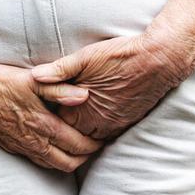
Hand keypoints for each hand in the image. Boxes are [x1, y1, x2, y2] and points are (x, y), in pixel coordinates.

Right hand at [0, 63, 102, 171]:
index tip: (105, 136)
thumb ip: (60, 89)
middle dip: (86, 157)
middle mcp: (33, 142)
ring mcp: (21, 147)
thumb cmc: (0, 82)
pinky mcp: (11, 147)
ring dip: (69, 160)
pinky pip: (37, 161)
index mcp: (43, 125)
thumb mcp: (32, 80)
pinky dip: (52, 159)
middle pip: (69, 162)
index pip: (78, 145)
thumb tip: (85, 96)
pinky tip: (55, 148)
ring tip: (80, 148)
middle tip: (96, 144)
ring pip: (53, 165)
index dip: (95, 144)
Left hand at [30, 30, 194, 140]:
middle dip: (60, 125)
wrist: (160, 61)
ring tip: (71, 114)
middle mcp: (95, 126)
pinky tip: (91, 116)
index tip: (39, 106)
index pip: (53, 123)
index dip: (46, 114)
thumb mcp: (85, 58)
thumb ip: (58, 70)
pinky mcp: (125, 125)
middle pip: (69, 134)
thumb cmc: (120, 57)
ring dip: (79, 128)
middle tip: (50, 114)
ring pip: (87, 137)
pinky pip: (104, 135)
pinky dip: (95, 129)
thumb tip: (34, 76)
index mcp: (80, 113)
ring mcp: (112, 128)